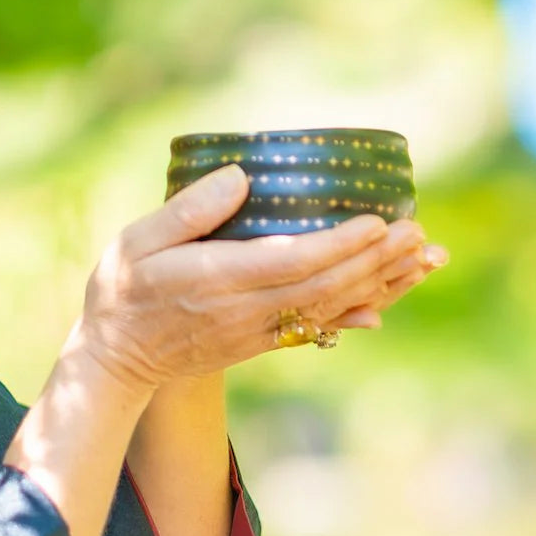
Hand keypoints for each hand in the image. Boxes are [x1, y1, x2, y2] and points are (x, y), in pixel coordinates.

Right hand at [62, 164, 446, 395]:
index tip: (378, 221)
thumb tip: (239, 177)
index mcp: (217, 279)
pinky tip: (383, 306)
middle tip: (418, 230)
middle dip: (377, 259)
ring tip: (420, 259)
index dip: (340, 244)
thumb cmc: (122, 290)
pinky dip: (355, 314)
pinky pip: (317, 328)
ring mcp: (256, 331)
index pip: (292, 262)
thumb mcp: (137, 240)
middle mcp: (245, 310)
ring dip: (379, 284)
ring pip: (330, 308)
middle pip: (325, 285)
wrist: (115, 358)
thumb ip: (188, 210)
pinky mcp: (259, 343)